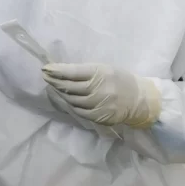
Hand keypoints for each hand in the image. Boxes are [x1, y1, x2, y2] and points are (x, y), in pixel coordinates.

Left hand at [42, 63, 160, 127]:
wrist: (139, 99)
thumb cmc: (118, 79)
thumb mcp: (104, 69)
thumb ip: (84, 71)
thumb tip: (60, 71)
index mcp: (100, 73)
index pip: (73, 72)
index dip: (57, 71)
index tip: (45, 69)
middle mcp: (99, 89)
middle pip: (69, 86)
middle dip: (54, 81)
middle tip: (46, 77)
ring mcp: (98, 104)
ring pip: (71, 99)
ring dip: (61, 93)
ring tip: (55, 87)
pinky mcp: (99, 116)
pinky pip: (78, 111)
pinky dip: (70, 104)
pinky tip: (66, 99)